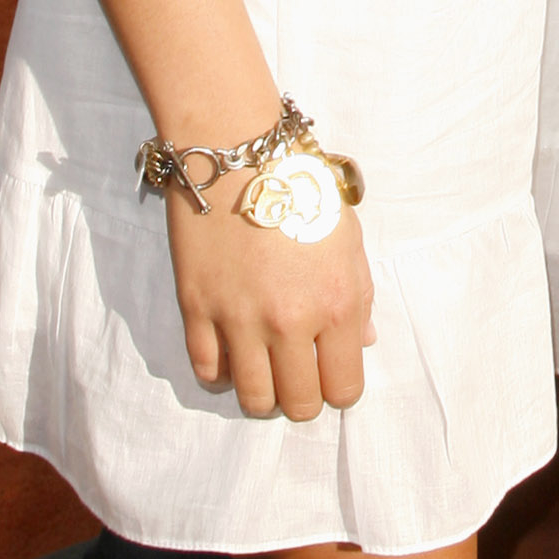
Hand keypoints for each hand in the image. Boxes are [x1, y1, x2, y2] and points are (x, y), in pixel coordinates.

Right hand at [167, 183, 375, 419]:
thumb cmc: (302, 188)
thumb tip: (361, 343)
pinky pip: (207, 372)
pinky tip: (232, 350)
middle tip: (299, 373)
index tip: (333, 372)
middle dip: (304, 397)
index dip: (341, 388)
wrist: (237, 153)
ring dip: (264, 393)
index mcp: (336, 304)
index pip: (344, 389)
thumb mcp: (348, 237)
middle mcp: (289, 322)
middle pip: (299, 405)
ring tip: (266, 366)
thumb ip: (359, 296)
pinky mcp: (197, 311)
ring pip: (253, 400)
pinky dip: (222, 372)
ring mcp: (238, 321)